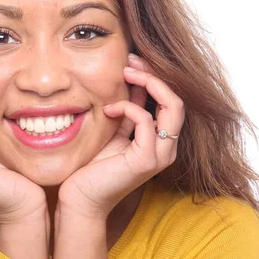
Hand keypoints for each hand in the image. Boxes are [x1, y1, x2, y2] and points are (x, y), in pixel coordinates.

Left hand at [57, 54, 184, 218]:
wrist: (81, 198)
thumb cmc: (93, 166)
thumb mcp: (115, 128)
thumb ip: (129, 108)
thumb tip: (134, 78)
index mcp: (161, 140)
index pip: (171, 100)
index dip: (154, 76)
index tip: (131, 60)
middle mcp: (167, 147)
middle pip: (177, 99)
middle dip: (154, 74)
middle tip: (129, 60)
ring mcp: (160, 155)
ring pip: (173, 106)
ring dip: (149, 82)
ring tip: (125, 72)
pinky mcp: (146, 160)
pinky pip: (146, 121)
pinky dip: (127, 107)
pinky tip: (107, 109)